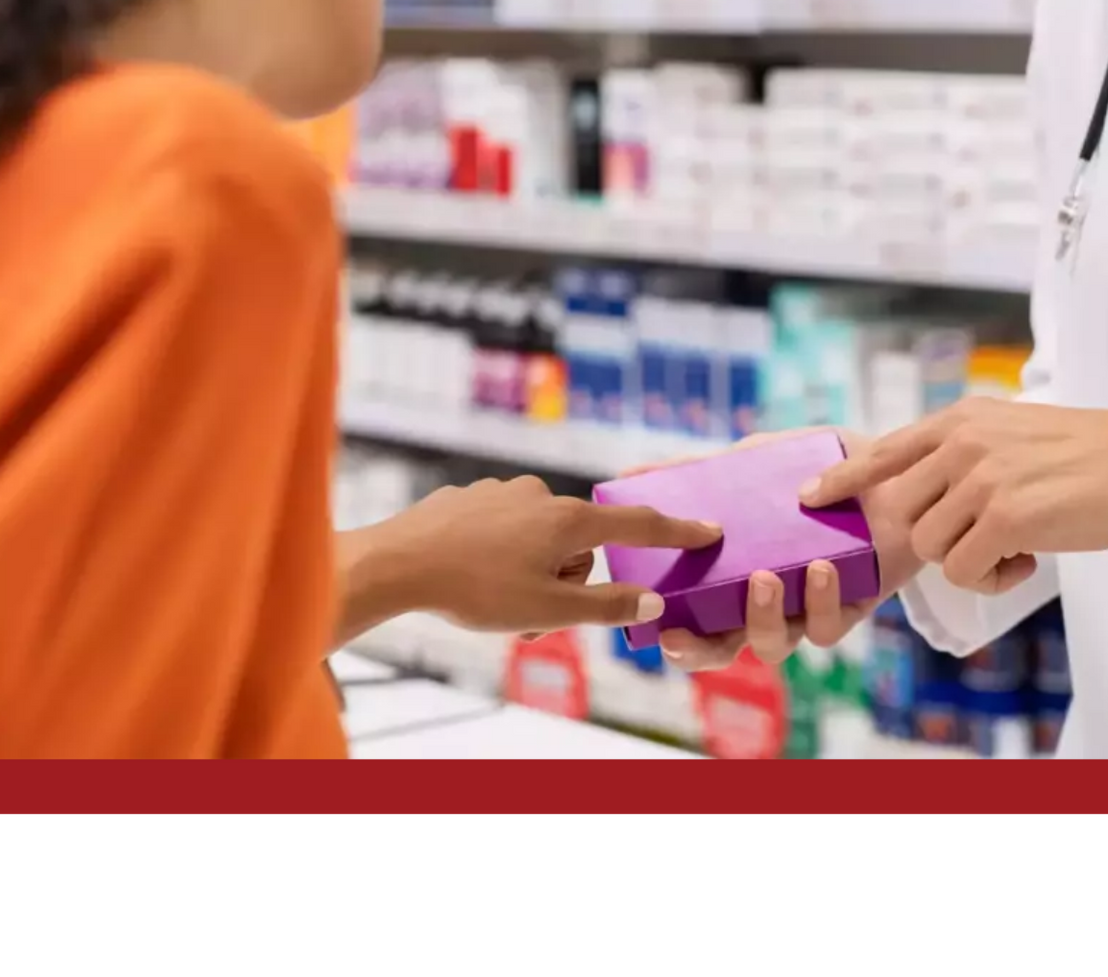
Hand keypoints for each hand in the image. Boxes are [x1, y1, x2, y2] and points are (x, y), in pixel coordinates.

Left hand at [354, 476, 720, 636]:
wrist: (398, 562)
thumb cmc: (475, 590)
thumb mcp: (548, 610)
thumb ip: (605, 606)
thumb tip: (653, 602)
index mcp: (568, 520)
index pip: (637, 525)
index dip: (676, 530)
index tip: (709, 528)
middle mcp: (542, 495)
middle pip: (580, 546)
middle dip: (566, 582)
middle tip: (533, 616)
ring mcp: (505, 492)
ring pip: (539, 541)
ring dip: (531, 574)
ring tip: (495, 603)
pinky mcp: (472, 497)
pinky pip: (504, 531)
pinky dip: (500, 557)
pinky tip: (470, 576)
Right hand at [621, 432, 922, 673]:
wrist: (891, 465)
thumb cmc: (819, 467)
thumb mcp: (757, 459)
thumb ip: (701, 469)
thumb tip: (628, 474)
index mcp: (736, 574)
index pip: (696, 621)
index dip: (677, 637)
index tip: (657, 629)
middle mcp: (768, 602)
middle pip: (724, 648)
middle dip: (700, 650)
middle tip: (683, 634)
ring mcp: (807, 608)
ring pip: (774, 644)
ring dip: (761, 617)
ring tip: (765, 577)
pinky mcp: (851, 607)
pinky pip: (829, 626)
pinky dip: (821, 601)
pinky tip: (821, 568)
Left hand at [800, 400, 1107, 594]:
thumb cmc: (1091, 454)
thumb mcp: (1013, 432)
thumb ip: (966, 451)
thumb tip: (925, 492)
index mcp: (963, 418)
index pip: (885, 449)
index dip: (844, 477)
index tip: (809, 496)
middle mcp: (963, 442)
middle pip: (906, 513)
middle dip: (938, 538)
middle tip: (989, 538)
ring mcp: (981, 477)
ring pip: (932, 546)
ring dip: (970, 561)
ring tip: (1016, 545)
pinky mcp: (1005, 516)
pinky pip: (966, 571)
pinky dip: (995, 579)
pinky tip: (1029, 559)